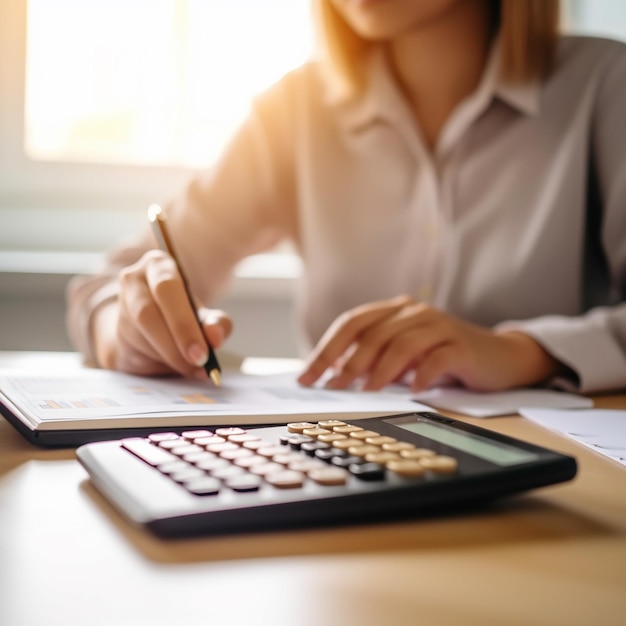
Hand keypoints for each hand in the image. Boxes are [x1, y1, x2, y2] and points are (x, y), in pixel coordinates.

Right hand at [92, 250, 232, 376]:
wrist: (151, 329)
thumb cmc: (182, 316)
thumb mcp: (205, 316)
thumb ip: (216, 324)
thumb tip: (214, 337)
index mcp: (159, 265)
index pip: (167, 288)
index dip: (184, 323)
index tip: (202, 353)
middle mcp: (133, 280)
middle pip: (147, 312)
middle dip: (176, 342)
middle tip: (198, 363)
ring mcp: (121, 306)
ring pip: (140, 334)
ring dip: (170, 356)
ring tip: (192, 366)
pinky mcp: (116, 332)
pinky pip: (135, 350)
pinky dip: (159, 361)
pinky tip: (174, 364)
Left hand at [297, 295, 560, 391]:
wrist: (499, 357)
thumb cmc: (443, 357)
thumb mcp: (403, 355)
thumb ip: (373, 358)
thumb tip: (333, 373)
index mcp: (395, 311)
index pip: (352, 323)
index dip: (326, 349)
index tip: (306, 376)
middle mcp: (414, 312)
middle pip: (372, 333)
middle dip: (347, 362)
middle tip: (332, 387)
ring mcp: (440, 326)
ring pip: (402, 344)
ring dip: (380, 369)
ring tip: (366, 391)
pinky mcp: (461, 345)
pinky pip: (437, 358)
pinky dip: (421, 374)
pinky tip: (411, 389)